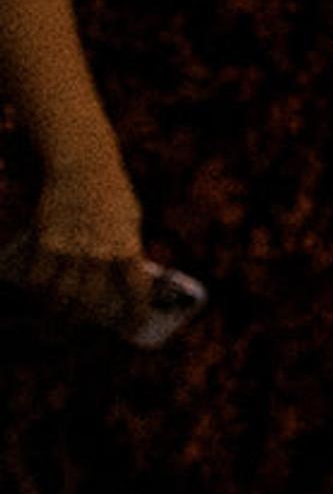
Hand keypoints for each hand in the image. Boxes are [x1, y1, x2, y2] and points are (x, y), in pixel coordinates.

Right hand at [28, 158, 147, 327]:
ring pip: (60, 296)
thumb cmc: (112, 194)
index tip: (134, 326)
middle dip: (84, 318)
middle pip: (90, 302)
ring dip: (57, 310)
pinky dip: (37, 291)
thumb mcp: (131, 222)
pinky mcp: (46, 242)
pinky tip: (37, 293)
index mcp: (128, 248)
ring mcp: (72, 250)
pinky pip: (38, 278)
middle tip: (80, 323)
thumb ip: (127, 248)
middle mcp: (100, 254)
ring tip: (56, 313)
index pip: (135, 292)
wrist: (84, 167)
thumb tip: (122, 278)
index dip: (135, 314)